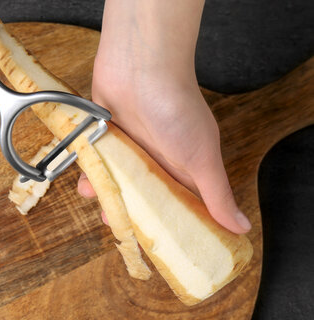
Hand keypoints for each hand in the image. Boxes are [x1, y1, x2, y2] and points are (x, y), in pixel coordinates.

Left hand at [79, 0, 250, 233]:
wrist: (140, 67)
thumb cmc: (176, 109)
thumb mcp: (201, 158)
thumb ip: (216, 194)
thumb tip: (241, 227)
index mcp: (182, 169)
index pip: (177, 205)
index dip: (167, 225)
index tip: (155, 245)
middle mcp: (156, 161)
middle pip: (140, 197)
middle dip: (127, 212)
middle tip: (114, 222)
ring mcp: (129, 148)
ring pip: (115, 181)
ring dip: (104, 191)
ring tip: (95, 195)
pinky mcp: (107, 136)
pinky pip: (97, 161)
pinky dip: (90, 171)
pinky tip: (85, 176)